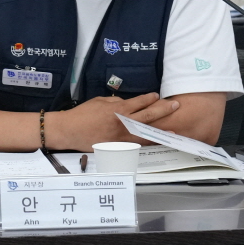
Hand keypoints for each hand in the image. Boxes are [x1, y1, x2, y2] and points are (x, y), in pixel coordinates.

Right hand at [45, 92, 178, 151]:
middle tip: (175, 106)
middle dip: (162, 111)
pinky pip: (134, 146)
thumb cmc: (82, 114)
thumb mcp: (100, 102)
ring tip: (173, 131)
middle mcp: (122, 124)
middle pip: (147, 117)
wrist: (69, 131)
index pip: (139, 103)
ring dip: (159, 132)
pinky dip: (145, 144)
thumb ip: (116, 103)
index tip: (157, 96)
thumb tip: (127, 104)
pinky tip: (155, 144)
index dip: (149, 99)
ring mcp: (120, 138)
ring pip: (144, 135)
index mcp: (117, 110)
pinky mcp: (116, 148)